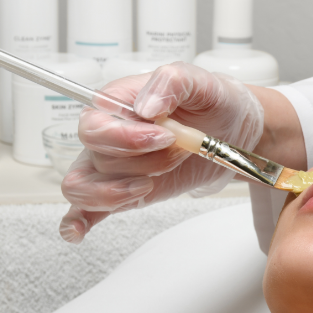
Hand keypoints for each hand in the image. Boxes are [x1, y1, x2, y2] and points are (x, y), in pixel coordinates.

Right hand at [59, 62, 263, 243]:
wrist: (234, 131)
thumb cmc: (212, 102)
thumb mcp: (198, 81)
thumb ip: (170, 83)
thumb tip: (144, 108)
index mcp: (118, 103)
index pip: (94, 125)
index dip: (125, 137)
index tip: (165, 135)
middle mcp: (110, 135)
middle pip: (98, 159)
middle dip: (142, 163)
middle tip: (179, 153)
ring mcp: (115, 166)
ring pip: (84, 187)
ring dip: (118, 193)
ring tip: (152, 183)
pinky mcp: (126, 191)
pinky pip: (87, 208)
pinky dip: (78, 221)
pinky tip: (78, 231)